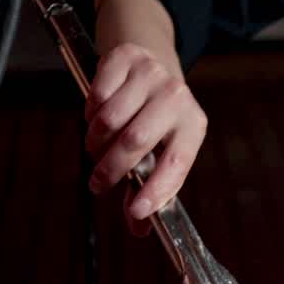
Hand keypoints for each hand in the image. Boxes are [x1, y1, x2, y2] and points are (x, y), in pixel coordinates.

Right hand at [84, 43, 206, 233]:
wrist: (150, 56)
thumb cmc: (156, 114)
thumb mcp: (164, 145)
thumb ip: (150, 184)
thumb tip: (139, 227)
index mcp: (193, 125)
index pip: (177, 163)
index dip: (157, 190)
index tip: (137, 212)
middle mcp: (177, 98)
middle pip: (135, 142)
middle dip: (112, 169)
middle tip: (99, 184)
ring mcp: (151, 76)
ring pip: (109, 121)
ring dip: (96, 143)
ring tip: (97, 149)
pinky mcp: (125, 59)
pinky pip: (96, 96)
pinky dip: (90, 114)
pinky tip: (96, 118)